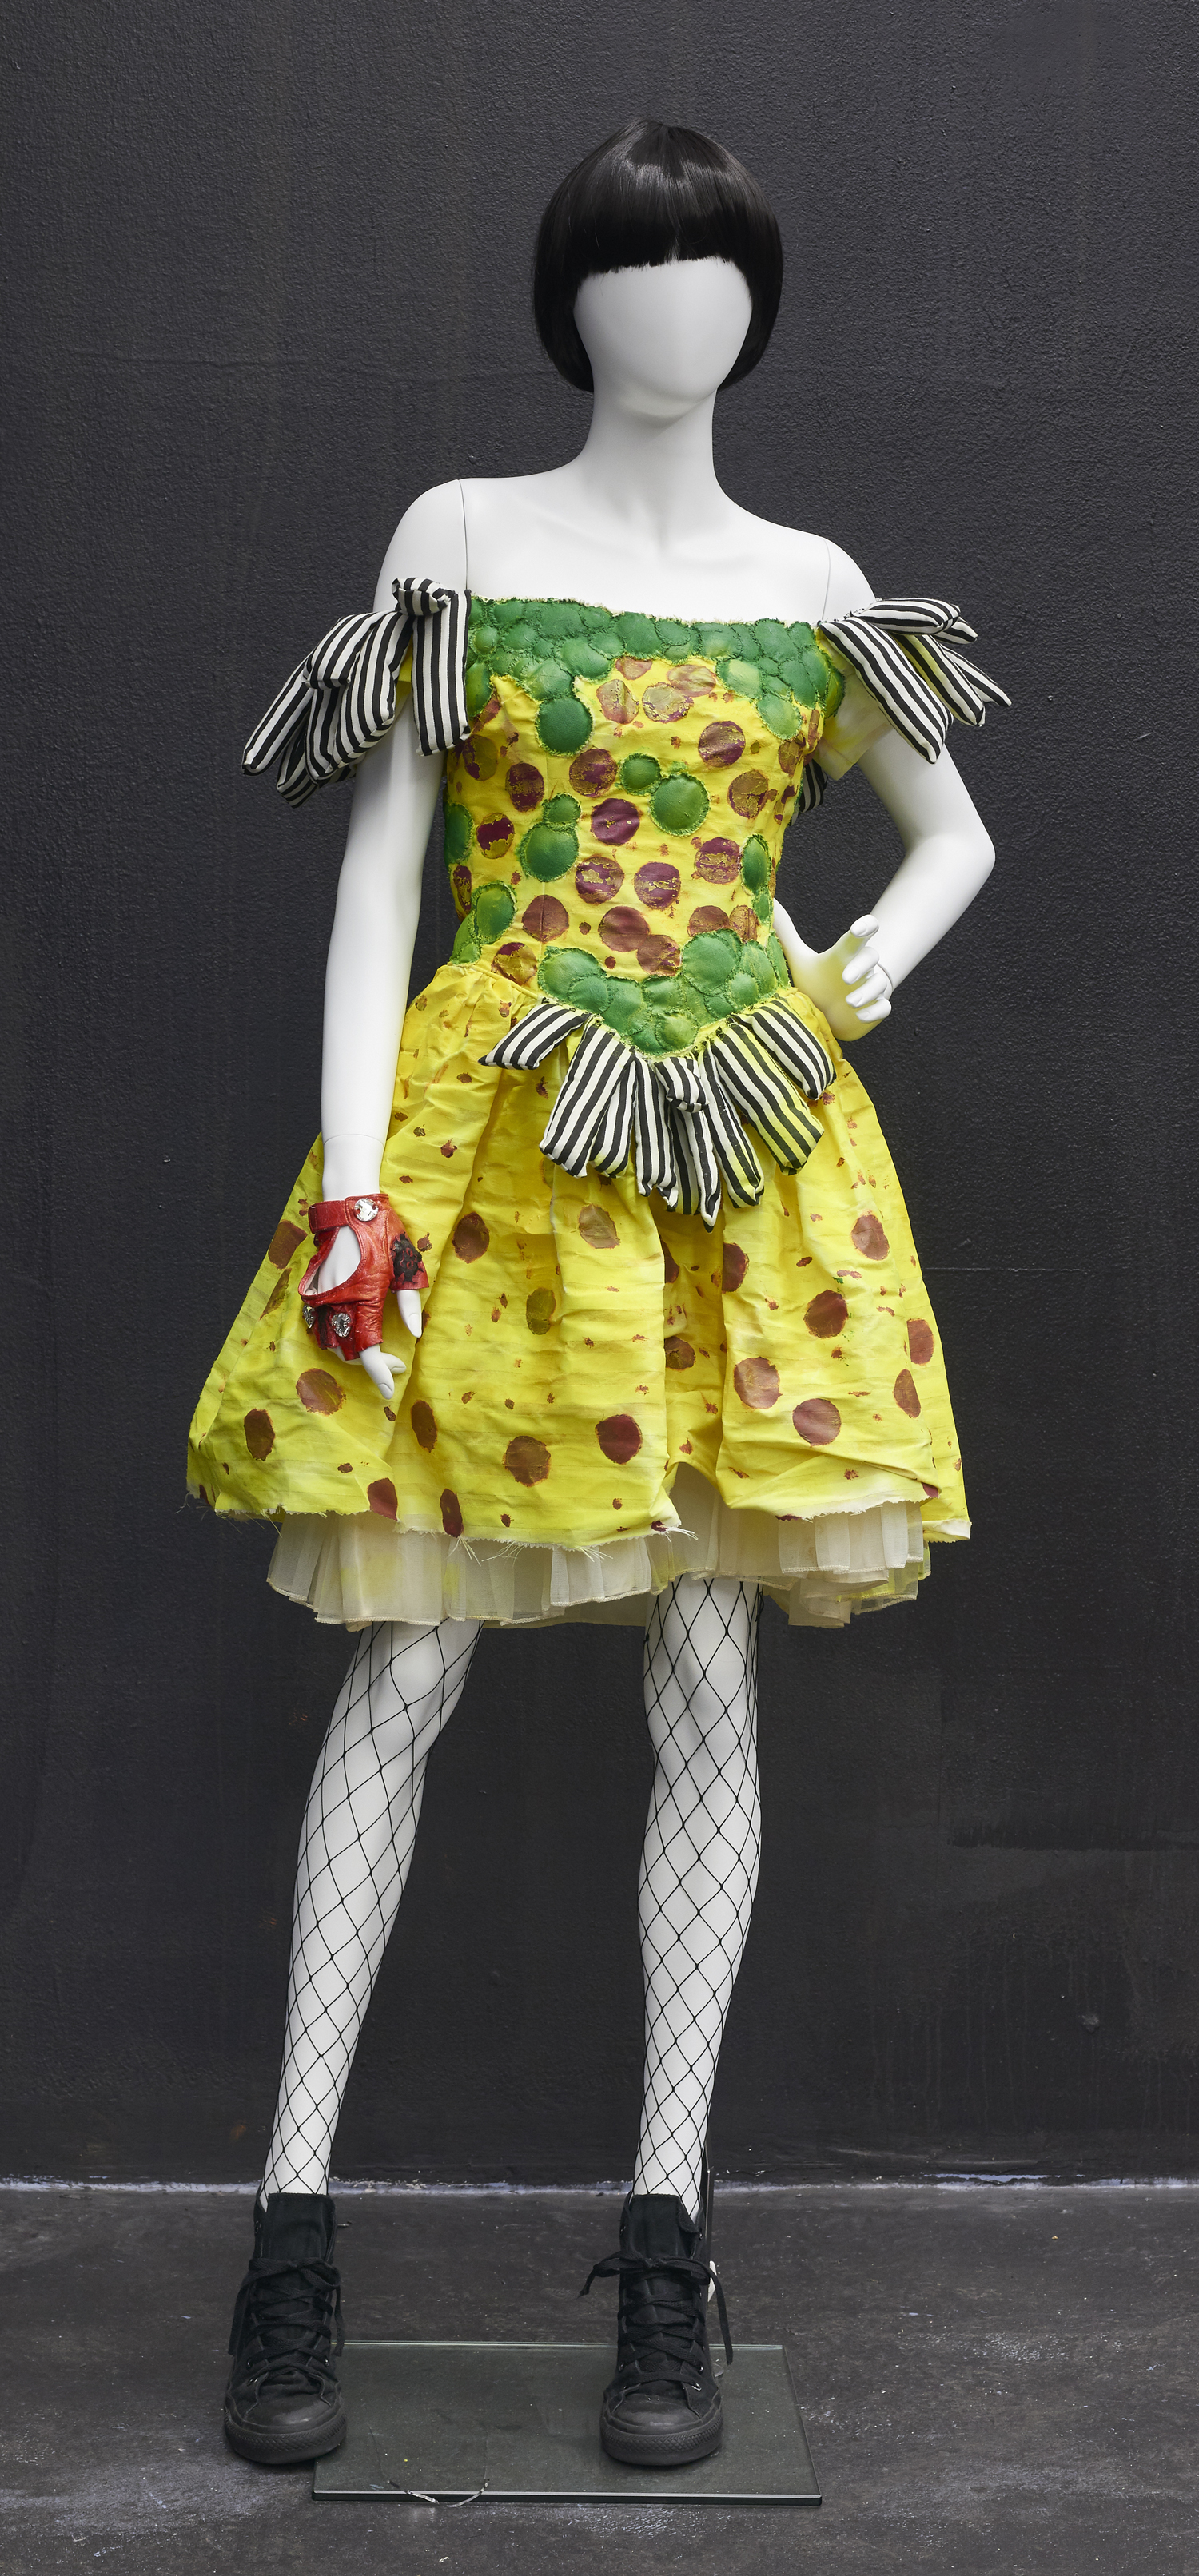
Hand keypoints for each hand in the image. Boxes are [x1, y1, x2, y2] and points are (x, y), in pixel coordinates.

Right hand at [314, 1227, 423, 1399]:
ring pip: (329, 1341)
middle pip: (348, 1351)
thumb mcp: (404, 1267)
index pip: (368, 1350)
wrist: (349, 1206)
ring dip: (350, 1352)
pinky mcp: (314, 1290)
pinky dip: (333, 1337)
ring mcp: (322, 1297)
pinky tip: (351, 1333)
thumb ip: (409, 1303)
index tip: (391, 1389)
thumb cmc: (382, 1233)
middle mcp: (338, 1302)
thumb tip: (415, 1334)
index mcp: (364, 1299)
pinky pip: (318, 1325)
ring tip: (374, 1349)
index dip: (379, 1374)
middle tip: (395, 1361)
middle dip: (371, 1364)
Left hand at [789, 914, 892, 1040]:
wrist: (827, 1013)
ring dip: (867, 991)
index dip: (865, 927)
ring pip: (879, 983)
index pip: (859, 935)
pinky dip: (875, 1010)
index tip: (859, 929)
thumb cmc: (816, 982)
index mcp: (845, 954)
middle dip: (861, 966)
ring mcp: (870, 989)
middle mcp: (861, 969)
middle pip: (871, 957)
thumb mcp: (799, 960)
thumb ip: (787, 934)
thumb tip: (771, 904)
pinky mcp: (874, 1009)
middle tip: (845, 978)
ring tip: (849, 1002)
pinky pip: (884, 1007)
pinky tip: (860, 1016)